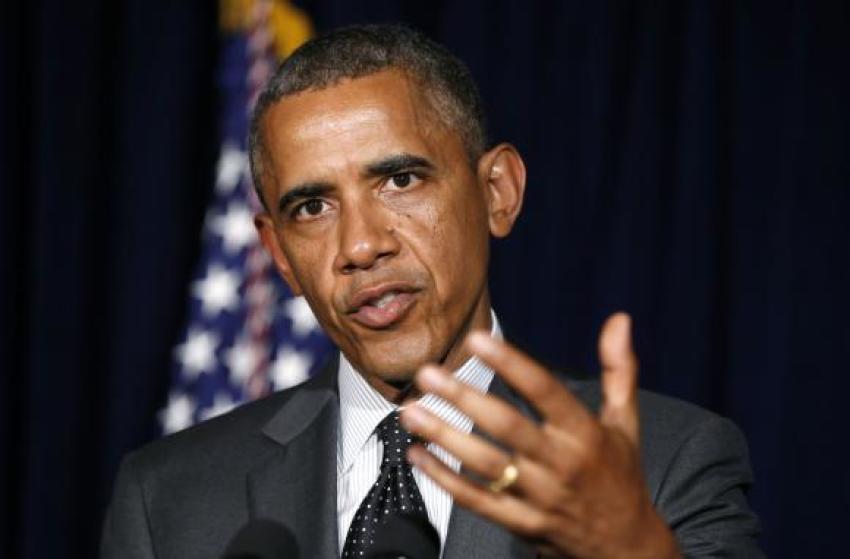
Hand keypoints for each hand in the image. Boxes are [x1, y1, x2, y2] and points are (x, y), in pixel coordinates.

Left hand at [399, 313, 680, 558]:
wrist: (625, 547)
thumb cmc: (620, 474)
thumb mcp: (625, 421)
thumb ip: (618, 368)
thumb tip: (619, 318)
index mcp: (585, 433)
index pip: (545, 391)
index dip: (511, 364)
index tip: (477, 338)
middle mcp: (561, 464)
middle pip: (507, 427)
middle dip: (464, 398)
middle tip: (427, 373)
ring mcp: (540, 497)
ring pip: (485, 465)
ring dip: (444, 437)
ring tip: (411, 411)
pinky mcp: (523, 524)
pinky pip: (477, 501)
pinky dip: (444, 479)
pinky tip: (417, 456)